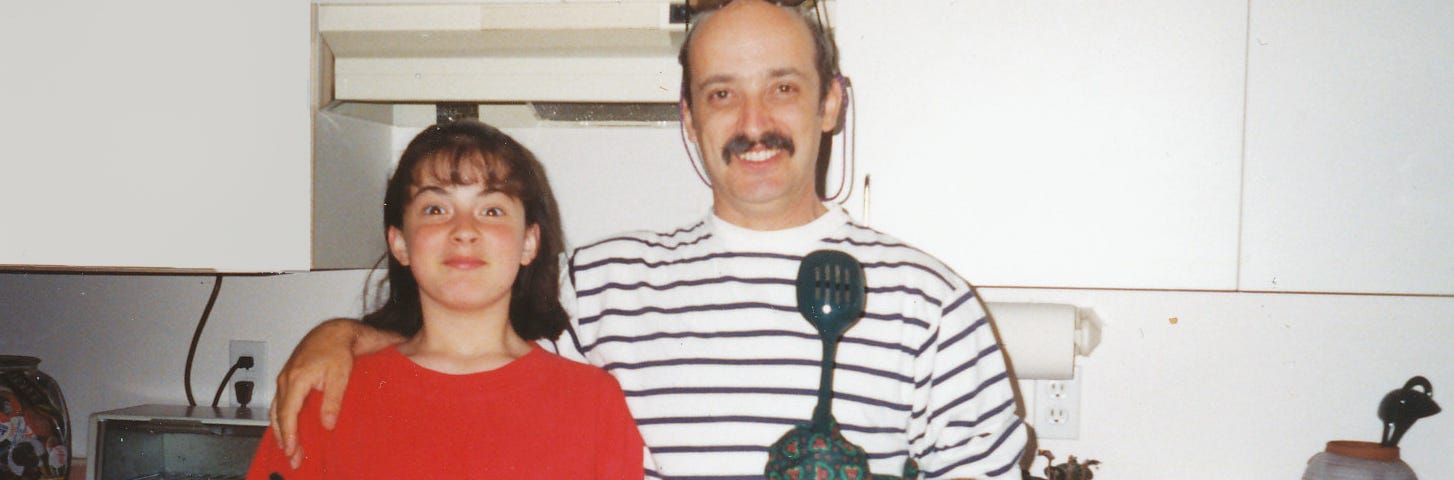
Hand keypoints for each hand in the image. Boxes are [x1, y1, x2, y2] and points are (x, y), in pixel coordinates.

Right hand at [268, 318, 364, 467]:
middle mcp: (286, 378)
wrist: (334, 331)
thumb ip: (333, 400)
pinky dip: (280, 418)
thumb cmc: (338, 349)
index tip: (291, 450)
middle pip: (279, 415)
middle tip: (292, 457)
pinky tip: (285, 429)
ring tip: (287, 448)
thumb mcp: (341, 375)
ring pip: (276, 410)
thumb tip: (327, 424)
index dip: (289, 434)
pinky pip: (279, 402)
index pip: (288, 413)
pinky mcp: (288, 377)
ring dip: (281, 430)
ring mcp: (285, 377)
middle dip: (284, 438)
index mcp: (297, 378)